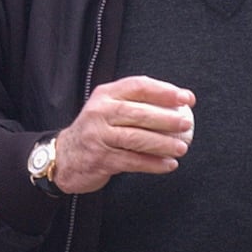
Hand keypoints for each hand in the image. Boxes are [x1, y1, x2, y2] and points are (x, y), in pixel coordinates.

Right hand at [52, 75, 194, 193]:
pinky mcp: (100, 159)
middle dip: (166, 118)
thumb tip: (177, 105)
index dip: (165, 91)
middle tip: (186, 123)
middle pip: (137, 113)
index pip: (138, 86)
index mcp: (105, 95)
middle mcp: (99, 112)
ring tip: (182, 147)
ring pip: (136, 138)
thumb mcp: (108, 109)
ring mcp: (98, 136)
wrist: (64, 157)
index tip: (187, 98)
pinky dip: (153, 164)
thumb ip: (135, 104)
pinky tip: (168, 164)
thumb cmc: (96, 131)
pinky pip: (132, 161)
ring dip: (162, 144)